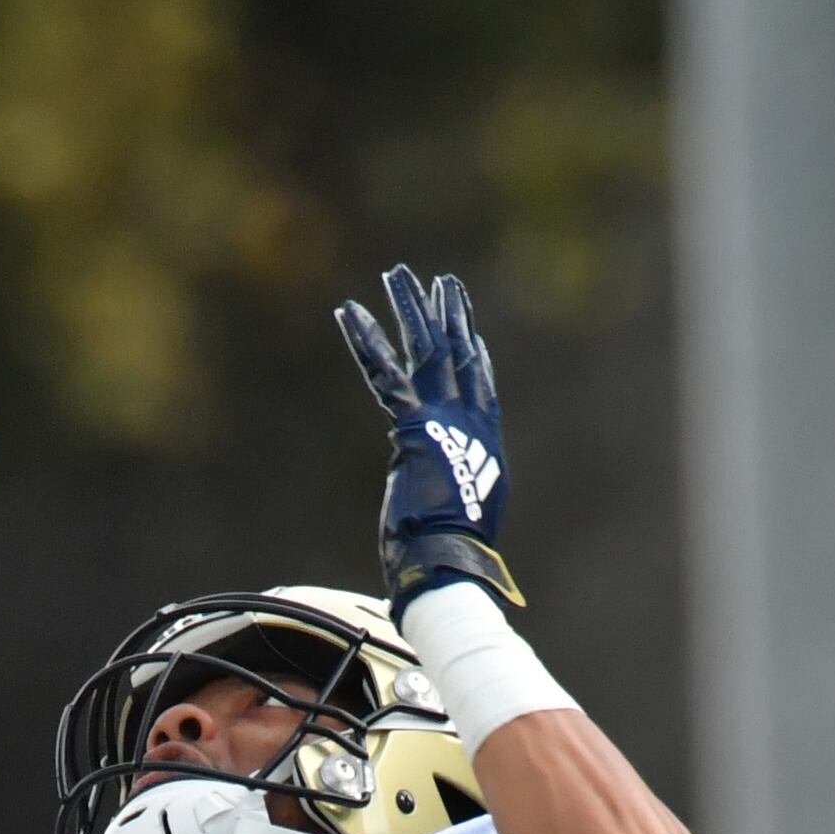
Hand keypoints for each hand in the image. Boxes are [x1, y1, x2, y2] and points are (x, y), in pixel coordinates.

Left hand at [335, 263, 517, 614]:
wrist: (448, 560)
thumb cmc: (449, 554)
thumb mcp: (458, 517)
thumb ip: (452, 494)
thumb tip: (443, 507)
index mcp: (484, 445)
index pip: (480, 388)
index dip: (474, 356)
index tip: (469, 331)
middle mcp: (470, 424)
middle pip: (458, 355)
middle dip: (447, 316)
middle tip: (441, 282)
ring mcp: (445, 420)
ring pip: (425, 350)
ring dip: (411, 308)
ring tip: (398, 274)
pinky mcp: (414, 426)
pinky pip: (384, 375)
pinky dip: (366, 343)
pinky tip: (350, 311)